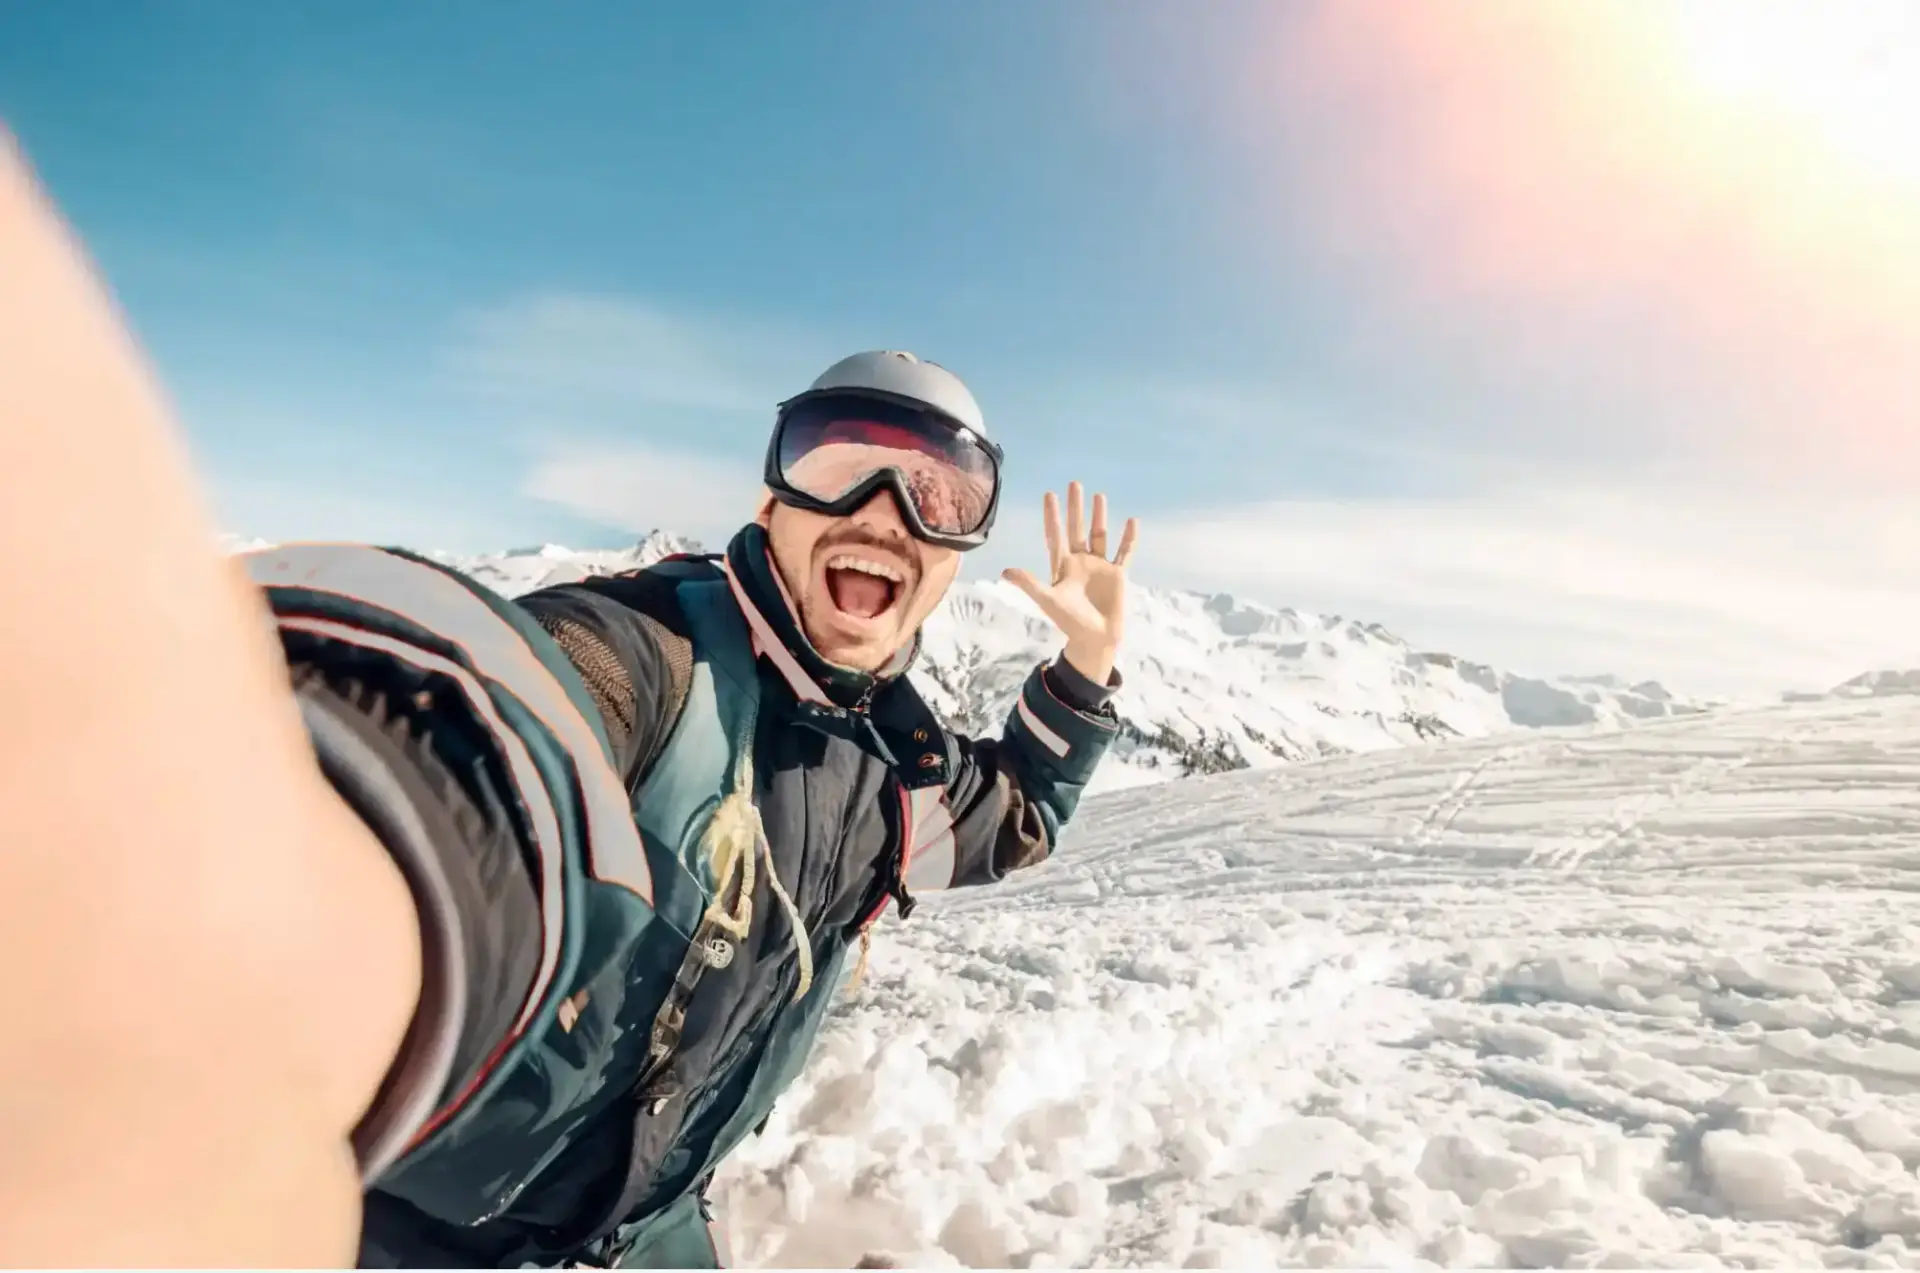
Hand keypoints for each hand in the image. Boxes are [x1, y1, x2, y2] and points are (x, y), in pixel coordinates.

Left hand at [1002, 482, 1139, 685]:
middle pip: (1077, 529)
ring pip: (1099, 535)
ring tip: (1099, 495)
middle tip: (1074, 484)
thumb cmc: (1068, 621)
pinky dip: (1128, 538)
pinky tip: (1132, 521)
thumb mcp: (1048, 600)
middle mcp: (1080, 561)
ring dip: (1099, 516)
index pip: (1056, 535)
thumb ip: (1029, 584)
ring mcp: (1100, 566)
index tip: (1049, 495)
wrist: (1094, 639)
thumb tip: (1006, 571)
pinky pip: (1125, 552)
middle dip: (1075, 508)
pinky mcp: (1118, 574)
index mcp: (1062, 566)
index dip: (1052, 516)